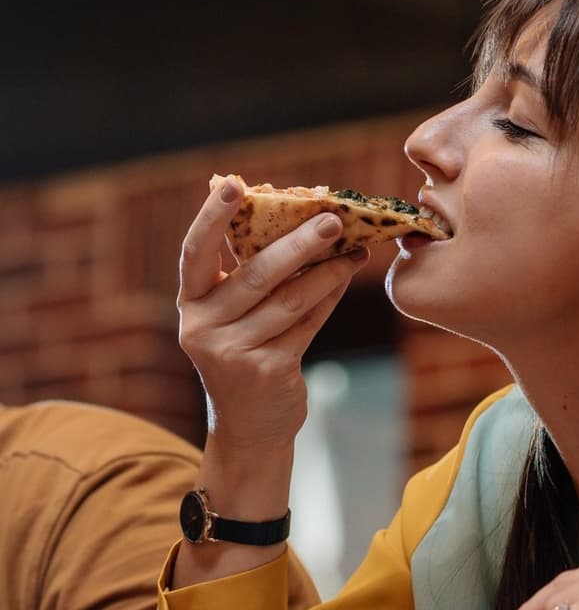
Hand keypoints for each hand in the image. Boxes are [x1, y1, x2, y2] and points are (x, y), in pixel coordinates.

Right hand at [177, 175, 368, 458]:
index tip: (234, 182)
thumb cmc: (247, 354)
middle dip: (298, 243)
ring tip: (357, 249)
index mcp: (190, 303)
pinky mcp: (266, 370)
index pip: (194, 251)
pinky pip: (306, 324)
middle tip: (332, 218)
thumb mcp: (235, 316)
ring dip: (328, 270)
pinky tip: (346, 276)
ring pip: (289, 299)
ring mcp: (232, 352)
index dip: (211, 216)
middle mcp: (201, 326)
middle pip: (256, 274)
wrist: (251, 428)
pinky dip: (329, 297)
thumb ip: (252, 274)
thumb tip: (299, 217)